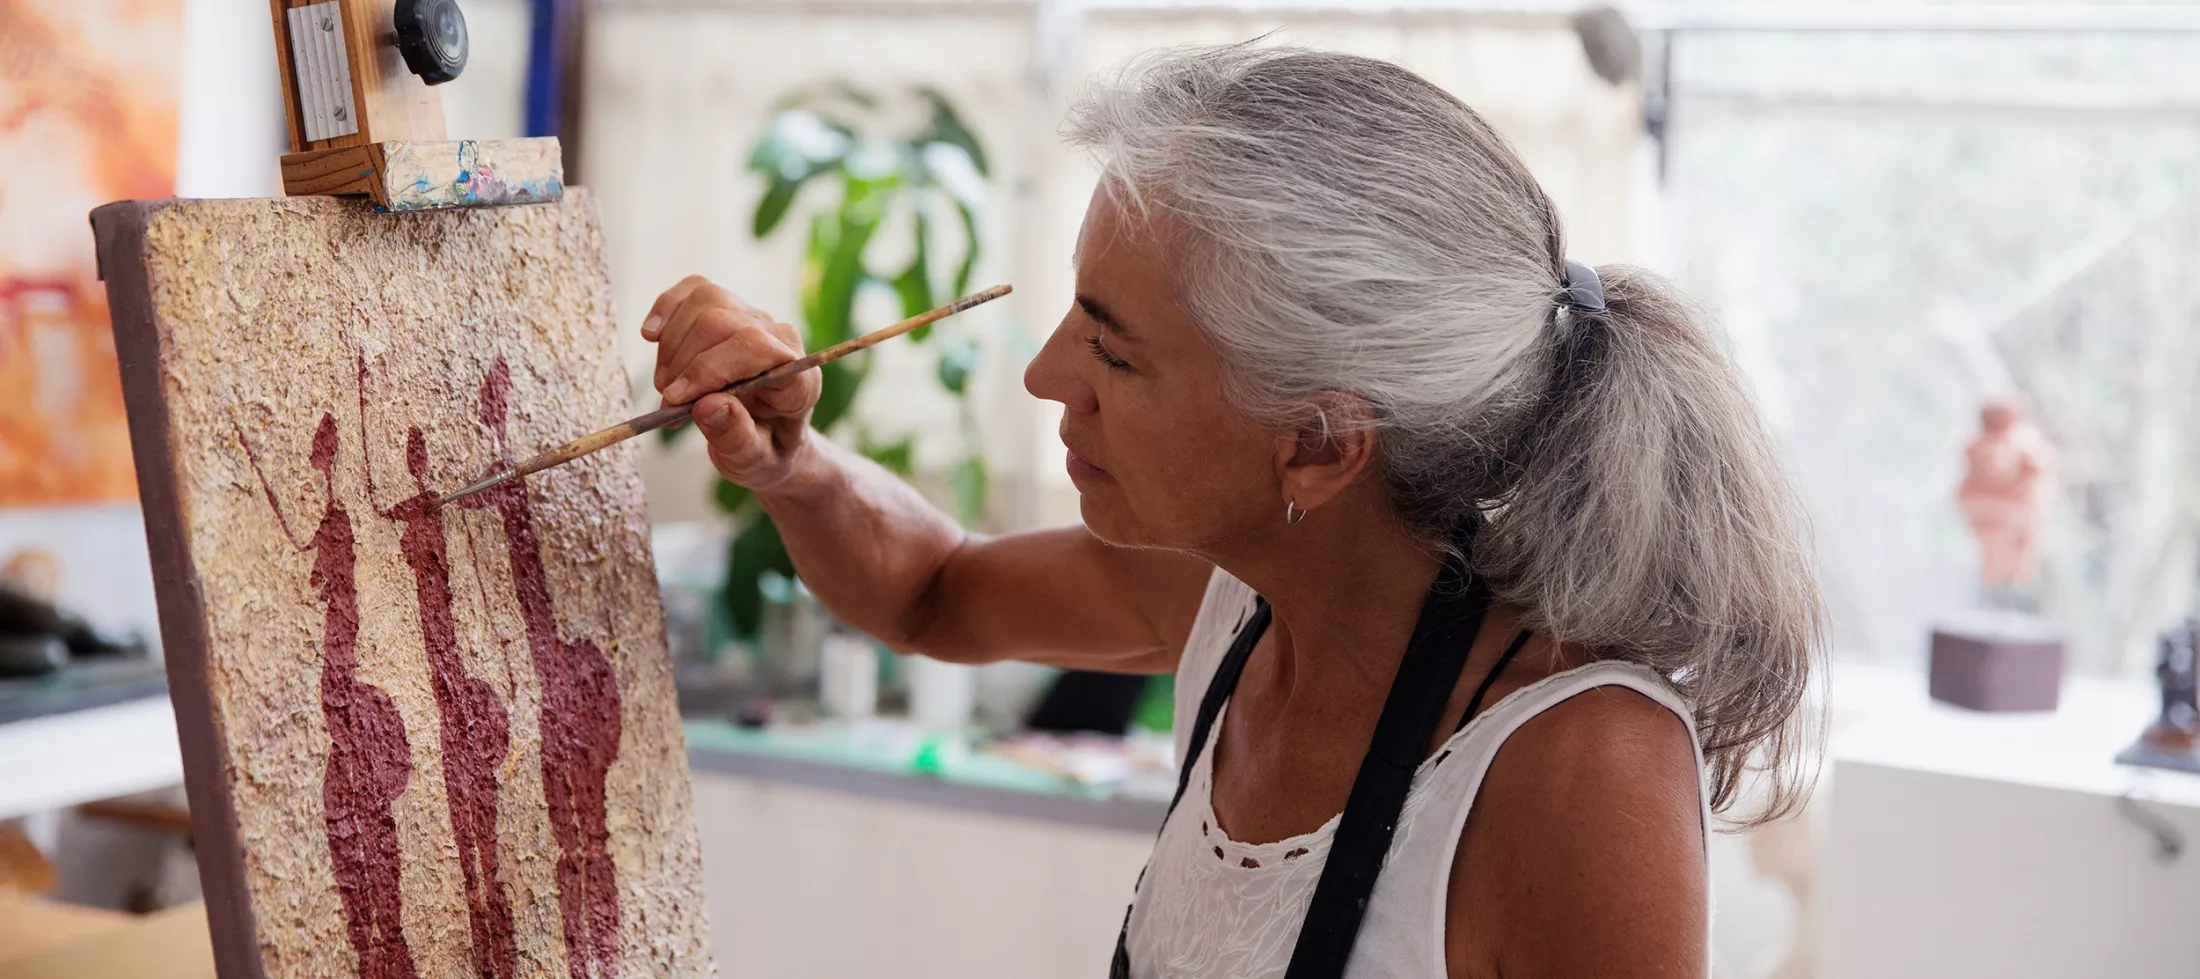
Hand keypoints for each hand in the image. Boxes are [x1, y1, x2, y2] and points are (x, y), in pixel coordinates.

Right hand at [643, 275, 819, 489]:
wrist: (767, 439)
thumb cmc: (763, 451)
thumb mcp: (754, 461)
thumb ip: (736, 437)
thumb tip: (707, 405)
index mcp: (798, 378)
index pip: (755, 346)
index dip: (708, 368)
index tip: (676, 400)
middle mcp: (781, 339)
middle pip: (721, 321)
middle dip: (684, 362)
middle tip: (668, 401)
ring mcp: (755, 318)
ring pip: (705, 300)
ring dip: (673, 344)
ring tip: (667, 386)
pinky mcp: (729, 309)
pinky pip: (695, 289)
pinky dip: (667, 309)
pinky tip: (651, 335)